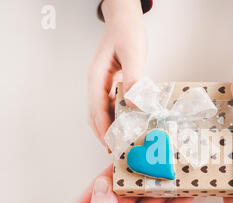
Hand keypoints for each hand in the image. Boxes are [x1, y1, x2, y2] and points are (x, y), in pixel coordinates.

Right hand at [88, 0, 146, 147]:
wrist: (125, 19)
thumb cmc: (126, 32)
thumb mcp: (133, 54)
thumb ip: (133, 78)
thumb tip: (133, 103)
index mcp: (97, 77)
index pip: (97, 109)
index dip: (102, 129)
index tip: (108, 144)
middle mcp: (98, 83)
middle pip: (96, 114)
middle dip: (104, 133)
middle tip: (115, 150)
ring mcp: (104, 84)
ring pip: (104, 111)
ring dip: (111, 126)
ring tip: (122, 141)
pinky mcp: (114, 84)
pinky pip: (114, 104)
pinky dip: (119, 116)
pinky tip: (130, 123)